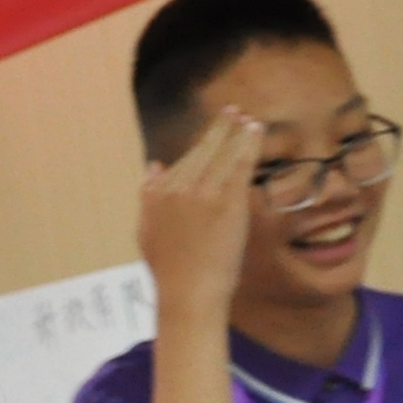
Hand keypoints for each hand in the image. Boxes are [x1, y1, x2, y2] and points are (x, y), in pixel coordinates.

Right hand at [137, 105, 262, 323]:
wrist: (188, 292)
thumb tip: (153, 166)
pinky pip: (240, 163)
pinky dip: (249, 144)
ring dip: (236, 131)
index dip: (200, 146)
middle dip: (219, 128)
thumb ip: (149, 196)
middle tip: (232, 111)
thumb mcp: (147, 232)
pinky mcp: (226, 199)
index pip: (180, 163)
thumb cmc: (170, 271)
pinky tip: (256, 131)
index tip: (213, 133)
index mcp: (156, 194)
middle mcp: (176, 187)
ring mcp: (202, 192)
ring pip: (222, 152)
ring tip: (248, 118)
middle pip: (201, 150)